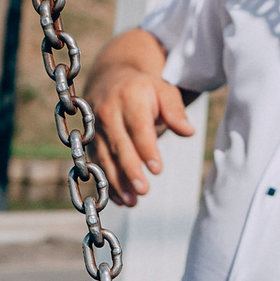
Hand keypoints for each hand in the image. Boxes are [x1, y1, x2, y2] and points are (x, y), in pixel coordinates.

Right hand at [87, 60, 193, 207]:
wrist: (110, 78)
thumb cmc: (144, 89)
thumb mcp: (163, 91)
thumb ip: (175, 111)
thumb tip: (189, 131)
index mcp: (129, 97)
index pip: (139, 127)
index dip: (147, 149)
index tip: (157, 169)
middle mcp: (108, 111)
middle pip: (119, 145)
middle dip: (130, 170)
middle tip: (144, 191)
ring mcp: (95, 127)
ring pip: (104, 157)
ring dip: (116, 181)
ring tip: (131, 202)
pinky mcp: (90, 140)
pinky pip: (97, 163)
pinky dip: (107, 181)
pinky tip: (118, 198)